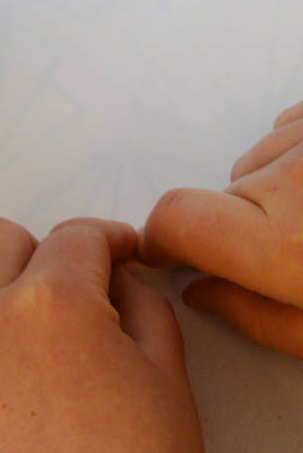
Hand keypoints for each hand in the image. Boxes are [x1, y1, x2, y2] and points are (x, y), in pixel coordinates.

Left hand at [0, 218, 204, 452]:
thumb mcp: (169, 382)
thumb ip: (141, 305)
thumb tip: (113, 275)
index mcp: (56, 304)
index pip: (77, 236)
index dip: (108, 239)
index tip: (120, 253)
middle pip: (1, 239)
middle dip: (44, 253)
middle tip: (74, 291)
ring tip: (14, 314)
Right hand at [140, 99, 302, 357]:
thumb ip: (261, 321)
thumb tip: (201, 294)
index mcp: (289, 243)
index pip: (175, 219)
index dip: (164, 240)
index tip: (164, 253)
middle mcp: (295, 177)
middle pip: (221, 195)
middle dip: (242, 223)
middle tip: (293, 252)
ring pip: (255, 162)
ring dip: (275, 187)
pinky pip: (287, 131)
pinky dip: (298, 158)